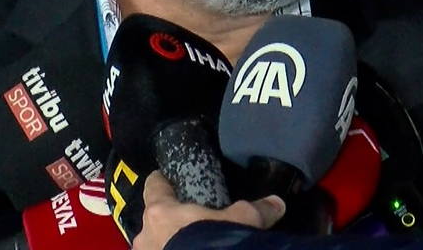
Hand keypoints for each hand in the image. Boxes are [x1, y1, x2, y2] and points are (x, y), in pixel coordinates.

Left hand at [132, 171, 285, 249]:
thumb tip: (277, 203)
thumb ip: (257, 210)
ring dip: (167, 245)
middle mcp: (145, 234)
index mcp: (161, 211)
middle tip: (190, 224)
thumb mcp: (241, 223)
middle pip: (154, 219)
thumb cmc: (213, 244)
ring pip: (154, 245)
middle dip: (169, 222)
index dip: (162, 182)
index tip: (167, 179)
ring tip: (190, 246)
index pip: (154, 186)